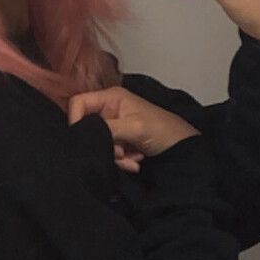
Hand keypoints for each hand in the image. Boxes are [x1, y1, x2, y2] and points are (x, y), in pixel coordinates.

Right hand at [67, 84, 199, 171]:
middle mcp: (109, 110)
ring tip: (133, 158)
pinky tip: (135, 162)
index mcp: (111, 98)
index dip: (76, 121)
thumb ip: (106, 128)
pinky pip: (108, 154)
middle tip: (120, 152)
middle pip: (88, 128)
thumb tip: (84, 134)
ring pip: (98, 144)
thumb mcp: (134, 127)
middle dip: (103, 144)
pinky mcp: (119, 143)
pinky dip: (120, 161)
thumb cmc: (163, 130)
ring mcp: (114, 127)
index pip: (78, 103)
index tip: (85, 139)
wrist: (183, 150)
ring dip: (114, 156)